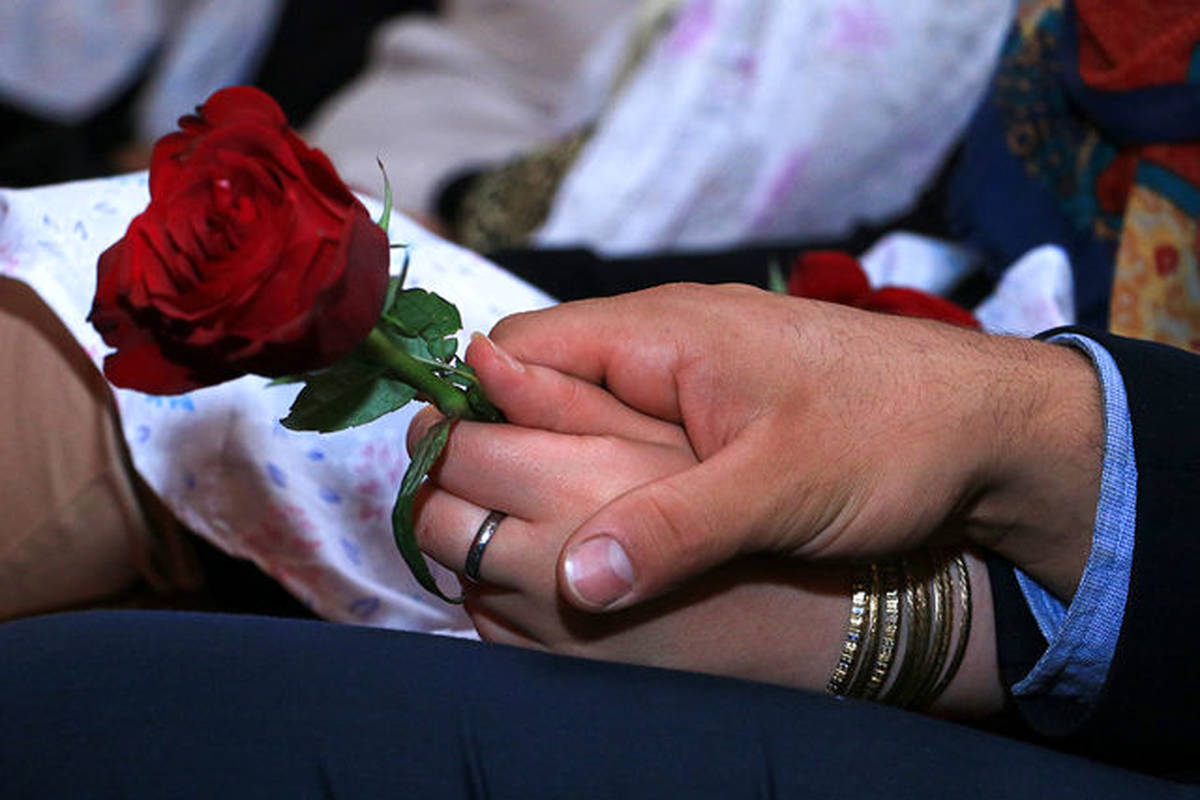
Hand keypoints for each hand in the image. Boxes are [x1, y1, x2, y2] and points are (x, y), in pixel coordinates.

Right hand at [409, 334, 1002, 714]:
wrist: (992, 427)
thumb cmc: (889, 440)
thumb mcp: (779, 492)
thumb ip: (671, 530)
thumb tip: (567, 581)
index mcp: (661, 332)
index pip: (519, 349)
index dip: (474, 409)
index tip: (455, 483)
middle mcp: (667, 333)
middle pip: (545, 373)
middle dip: (515, 440)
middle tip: (497, 518)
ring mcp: (697, 361)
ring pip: (592, 399)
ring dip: (567, 453)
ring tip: (548, 521)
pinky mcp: (725, 395)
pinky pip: (638, 417)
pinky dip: (615, 457)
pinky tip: (620, 508)